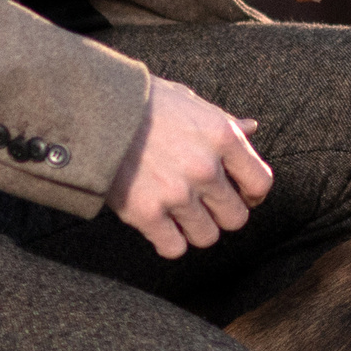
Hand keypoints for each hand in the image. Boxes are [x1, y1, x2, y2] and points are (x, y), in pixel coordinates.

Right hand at [106, 78, 272, 257]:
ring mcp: (176, 193)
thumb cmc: (143, 102)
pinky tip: (159, 226)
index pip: (260, 183)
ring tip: (178, 215)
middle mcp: (205, 168)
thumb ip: (223, 120)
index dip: (251, 193)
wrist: (90, 109)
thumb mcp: (189, 101)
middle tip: (203, 205)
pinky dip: (168, 242)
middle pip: (236, 217)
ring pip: (207, 237)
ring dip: (194, 229)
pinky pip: (174, 248)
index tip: (238, 193)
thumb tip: (252, 127)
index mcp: (222, 137)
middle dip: (221, 214)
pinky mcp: (146, 213)